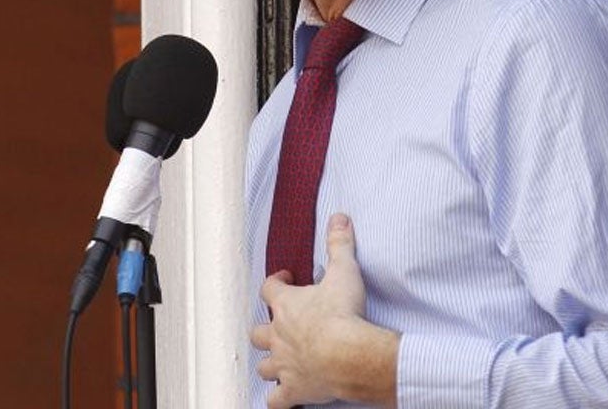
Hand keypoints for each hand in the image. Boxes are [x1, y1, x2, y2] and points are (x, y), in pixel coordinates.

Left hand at [251, 213, 398, 407]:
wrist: (349, 355)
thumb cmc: (344, 314)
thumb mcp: (344, 271)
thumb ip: (340, 243)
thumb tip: (339, 218)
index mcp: (287, 305)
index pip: (269, 287)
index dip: (276, 281)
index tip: (287, 277)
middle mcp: (278, 335)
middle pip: (258, 332)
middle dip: (266, 327)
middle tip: (280, 324)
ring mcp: (284, 365)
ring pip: (264, 366)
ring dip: (270, 363)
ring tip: (281, 360)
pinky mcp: (294, 389)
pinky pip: (275, 400)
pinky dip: (278, 399)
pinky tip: (284, 397)